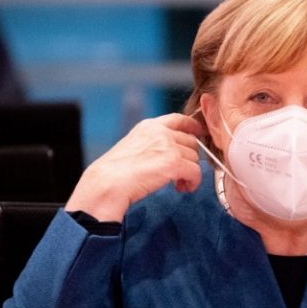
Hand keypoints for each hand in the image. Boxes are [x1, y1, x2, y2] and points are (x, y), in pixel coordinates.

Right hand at [65, 114, 203, 221]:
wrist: (107, 183)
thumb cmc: (115, 171)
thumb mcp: (133, 145)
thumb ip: (153, 142)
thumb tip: (171, 151)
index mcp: (149, 126)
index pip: (179, 119)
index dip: (192, 126)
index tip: (199, 133)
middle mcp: (161, 132)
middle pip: (191, 142)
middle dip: (189, 158)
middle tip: (180, 173)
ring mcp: (168, 146)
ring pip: (194, 158)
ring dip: (189, 172)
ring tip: (177, 183)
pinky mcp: (174, 163)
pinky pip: (195, 172)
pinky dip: (192, 182)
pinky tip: (182, 188)